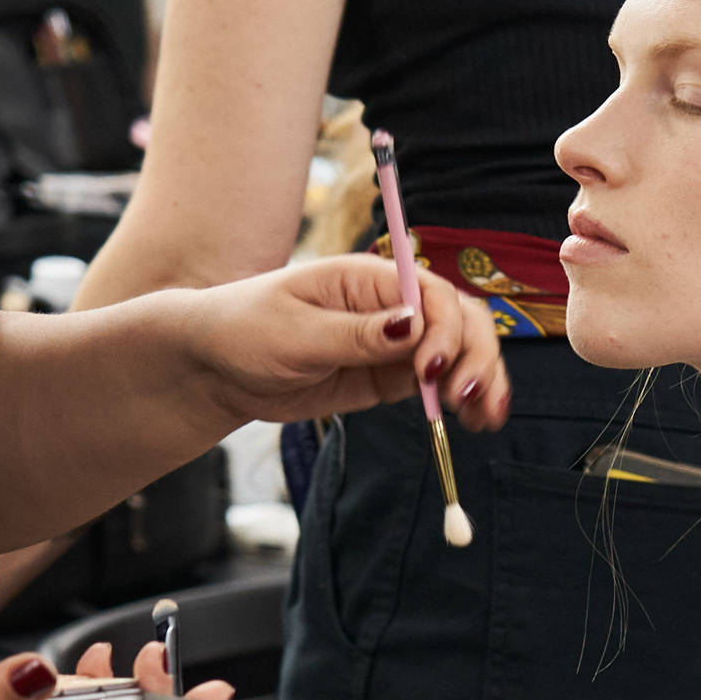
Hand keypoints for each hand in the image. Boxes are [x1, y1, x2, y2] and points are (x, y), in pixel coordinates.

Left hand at [191, 254, 510, 431]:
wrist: (216, 366)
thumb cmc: (245, 331)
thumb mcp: (295, 334)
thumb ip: (356, 334)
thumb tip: (412, 326)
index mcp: (368, 278)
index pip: (432, 295)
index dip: (446, 332)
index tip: (434, 373)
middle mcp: (391, 304)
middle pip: (460, 320)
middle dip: (475, 357)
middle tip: (467, 402)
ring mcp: (394, 341)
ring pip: (459, 352)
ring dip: (480, 379)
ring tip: (484, 419)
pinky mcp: (388, 374)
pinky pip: (438, 383)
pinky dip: (461, 400)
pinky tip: (474, 421)